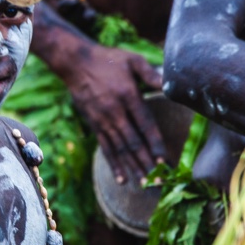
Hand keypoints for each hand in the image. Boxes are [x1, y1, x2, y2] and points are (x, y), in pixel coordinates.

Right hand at [65, 44, 165, 184]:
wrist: (75, 63)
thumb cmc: (107, 59)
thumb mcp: (131, 59)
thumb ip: (150, 73)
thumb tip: (169, 85)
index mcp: (127, 95)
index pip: (144, 124)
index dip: (155, 143)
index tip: (164, 160)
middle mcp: (114, 111)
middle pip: (132, 142)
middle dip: (146, 163)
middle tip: (158, 181)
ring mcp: (102, 120)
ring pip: (119, 149)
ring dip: (132, 168)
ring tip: (144, 184)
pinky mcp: (94, 125)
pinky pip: (105, 148)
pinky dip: (114, 164)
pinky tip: (122, 179)